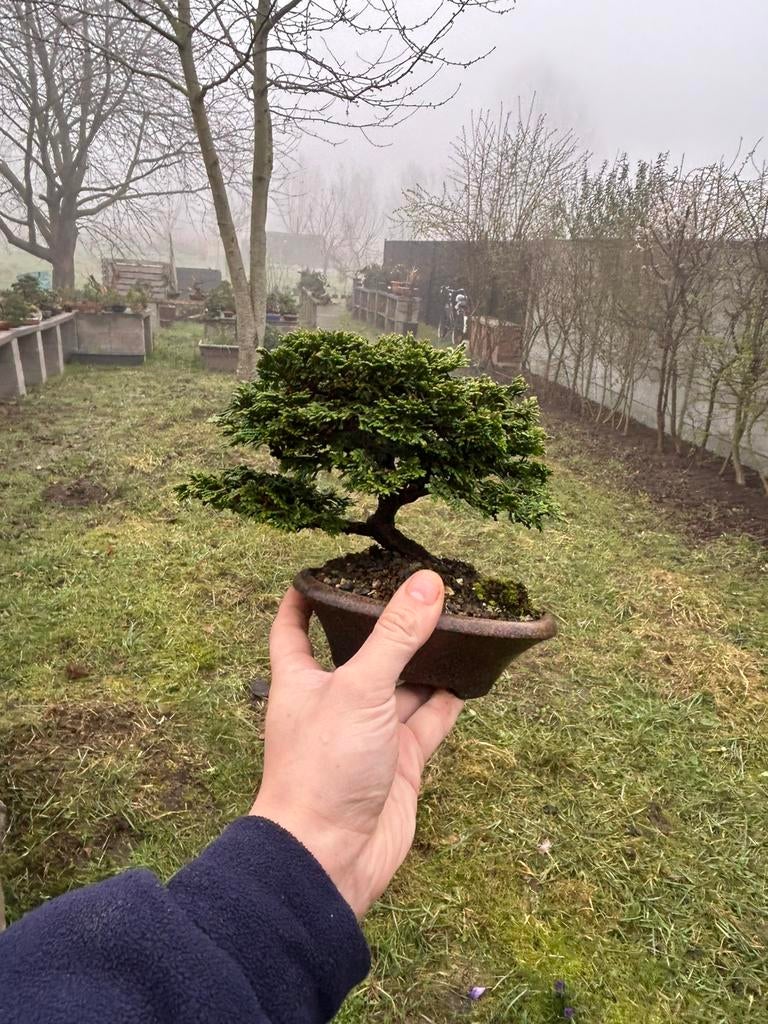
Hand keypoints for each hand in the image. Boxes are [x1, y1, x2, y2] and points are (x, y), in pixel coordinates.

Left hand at [251, 570, 463, 917]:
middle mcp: (335, 701)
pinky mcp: (400, 762)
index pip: (294, 626)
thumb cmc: (322, 768)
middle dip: (384, 626)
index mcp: (302, 679)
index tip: (323, 570)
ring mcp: (369, 733)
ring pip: (401, 685)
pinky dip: (447, 701)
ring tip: (455, 622)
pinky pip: (427, 722)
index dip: (304, 597)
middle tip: (416, 590)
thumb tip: (427, 583)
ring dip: (424, 660)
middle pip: (360, 652)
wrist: (330, 857)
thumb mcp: (359, 688)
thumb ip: (395, 636)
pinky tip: (469, 677)